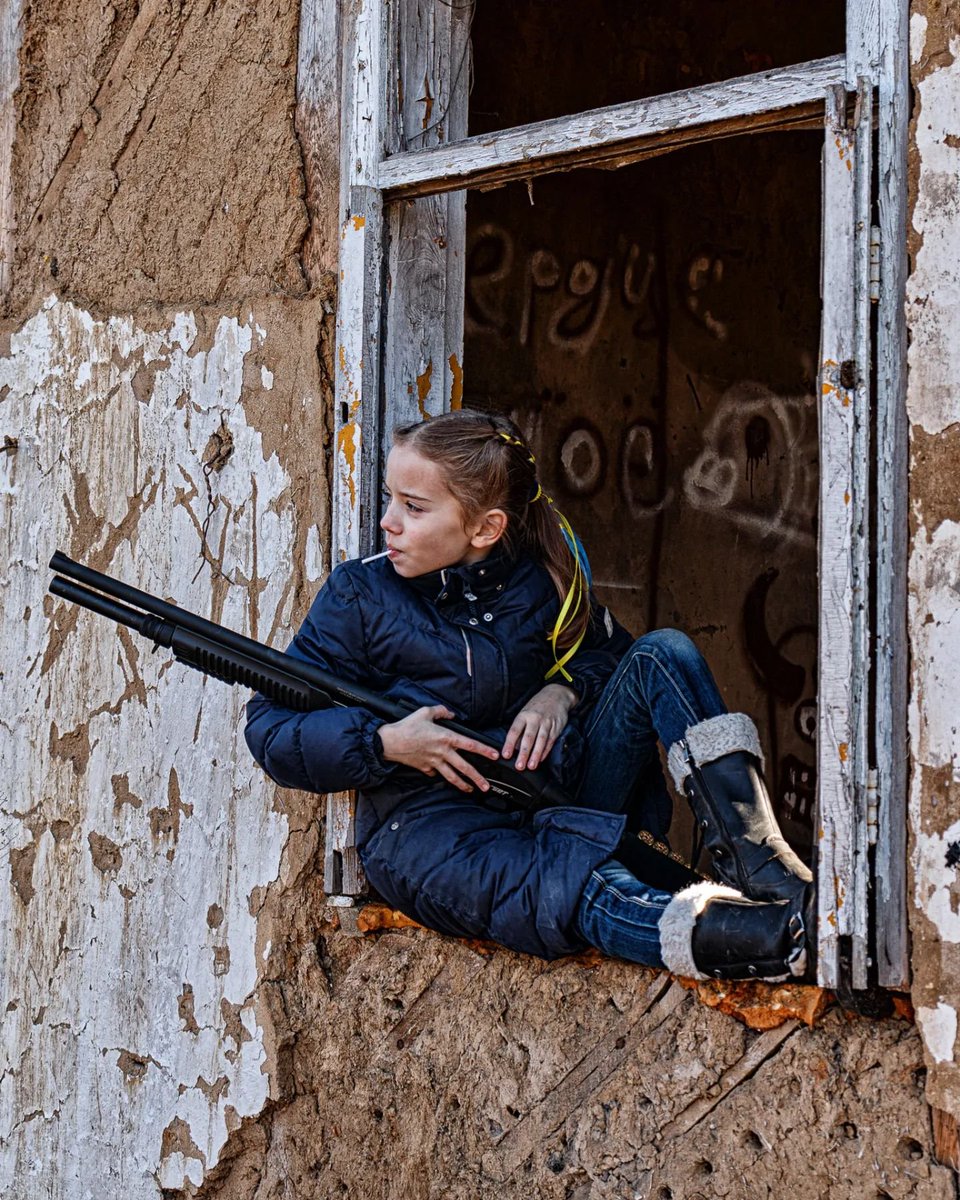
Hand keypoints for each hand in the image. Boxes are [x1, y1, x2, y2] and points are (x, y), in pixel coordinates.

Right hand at [377, 705, 499, 793]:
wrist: (389, 742)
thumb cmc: (406, 726)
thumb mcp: (425, 712)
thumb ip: (441, 711)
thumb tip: (450, 713)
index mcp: (445, 737)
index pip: (469, 744)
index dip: (484, 750)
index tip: (495, 756)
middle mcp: (442, 752)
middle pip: (464, 767)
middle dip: (477, 778)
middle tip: (486, 786)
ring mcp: (433, 762)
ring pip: (451, 776)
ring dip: (462, 784)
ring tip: (471, 790)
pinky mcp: (424, 768)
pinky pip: (434, 773)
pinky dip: (439, 775)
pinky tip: (443, 777)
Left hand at [502, 684, 576, 770]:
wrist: (557, 694)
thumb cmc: (537, 706)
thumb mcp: (525, 713)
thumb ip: (520, 729)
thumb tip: (513, 747)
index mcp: (524, 715)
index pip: (514, 731)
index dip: (509, 744)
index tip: (505, 755)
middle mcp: (535, 719)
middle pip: (528, 738)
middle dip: (523, 753)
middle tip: (519, 766)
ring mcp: (546, 723)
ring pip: (540, 741)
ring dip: (535, 755)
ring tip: (531, 766)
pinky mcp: (556, 727)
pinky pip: (550, 741)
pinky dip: (545, 751)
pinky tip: (540, 759)